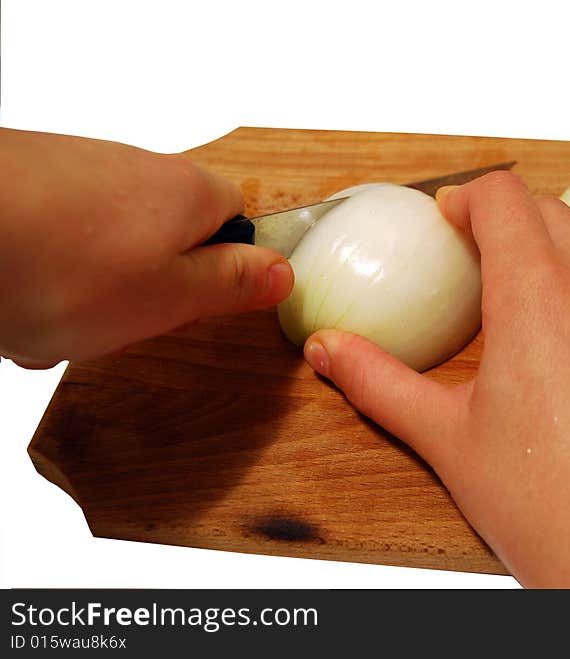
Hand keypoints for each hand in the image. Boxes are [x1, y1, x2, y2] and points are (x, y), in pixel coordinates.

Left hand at [0, 129, 292, 367]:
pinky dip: (40, 282)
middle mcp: (135, 172)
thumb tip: (282, 273)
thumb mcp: (175, 295)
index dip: (219, 275)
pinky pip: (53, 250)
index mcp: (187, 194)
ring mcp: (76, 176)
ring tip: (53, 320)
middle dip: (142, 295)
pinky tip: (18, 304)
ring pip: (104, 256)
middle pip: (164, 244)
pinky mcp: (26, 188)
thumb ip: (234, 283)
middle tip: (118, 321)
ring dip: (85, 299)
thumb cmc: (63, 265)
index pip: (237, 226)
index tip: (192, 305)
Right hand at [301, 171, 569, 587]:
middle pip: (550, 211)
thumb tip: (327, 351)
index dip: (467, 198)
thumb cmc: (549, 507)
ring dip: (556, 263)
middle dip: (508, 221)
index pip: (503, 196)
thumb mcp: (447, 439)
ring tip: (526, 319)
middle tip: (476, 263)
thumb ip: (379, 383)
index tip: (449, 220)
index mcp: (536, 295)